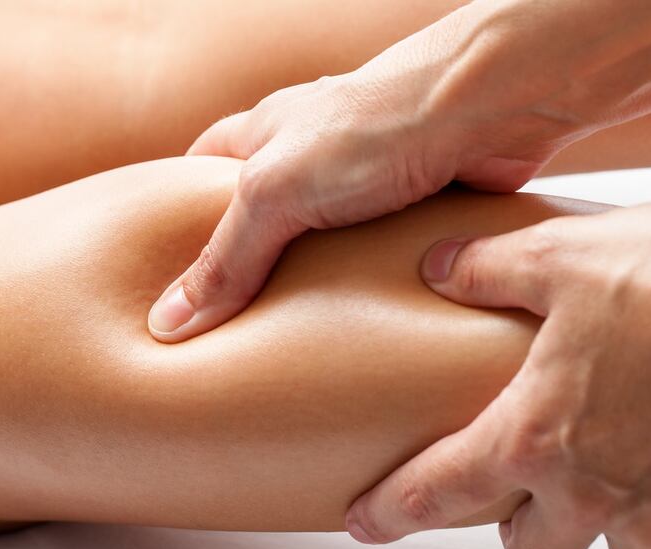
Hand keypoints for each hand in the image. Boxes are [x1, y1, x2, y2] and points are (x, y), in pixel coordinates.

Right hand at [147, 0, 650, 343]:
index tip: (162, 269)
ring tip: (281, 338)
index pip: (196, 171)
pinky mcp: (408, 206)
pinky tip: (353, 323)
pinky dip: (360, 287)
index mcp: (261, 134)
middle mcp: (306, 152)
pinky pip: (370, 256)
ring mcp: (359, 178)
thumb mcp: (275, 193)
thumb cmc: (375, 125)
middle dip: (242, 261)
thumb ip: (226, 259)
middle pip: (256, 210)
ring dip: (304, 281)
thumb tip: (168, 322)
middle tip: (223, 321)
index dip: (173, 214)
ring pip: (315, 239)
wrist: (488, 108)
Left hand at [345, 203, 650, 548]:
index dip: (391, 511)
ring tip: (600, 467)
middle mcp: (591, 492)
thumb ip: (489, 267)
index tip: (363, 522)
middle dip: (513, 526)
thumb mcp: (567, 254)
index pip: (437, 491)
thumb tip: (438, 266)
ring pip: (609, 548)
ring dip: (594, 519)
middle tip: (512, 489)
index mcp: (533, 437)